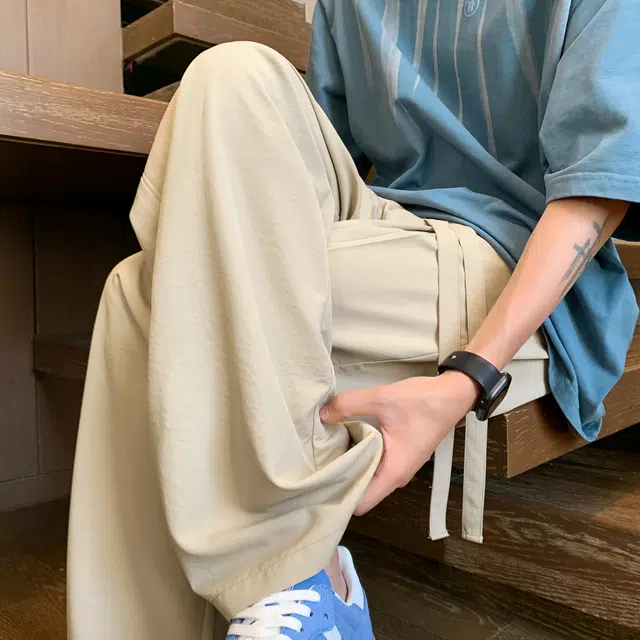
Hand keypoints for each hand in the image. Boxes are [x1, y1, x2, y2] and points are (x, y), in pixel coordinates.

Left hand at [320, 371, 479, 515]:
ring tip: (328, 451)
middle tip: (317, 463)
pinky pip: (376, 466)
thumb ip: (349, 405)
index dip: (339, 497)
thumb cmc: (422, 402)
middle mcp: (397, 476)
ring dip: (351, 467)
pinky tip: (347, 441)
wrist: (453, 395)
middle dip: (340, 481)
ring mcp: (400, 467)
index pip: (361, 503)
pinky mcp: (401, 456)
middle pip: (362, 492)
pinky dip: (361, 458)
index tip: (319, 482)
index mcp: (393, 472)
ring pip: (369, 478)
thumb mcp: (382, 398)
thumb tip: (323, 414)